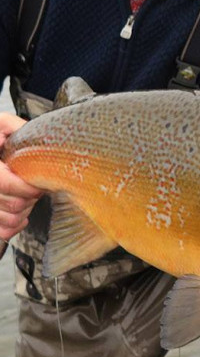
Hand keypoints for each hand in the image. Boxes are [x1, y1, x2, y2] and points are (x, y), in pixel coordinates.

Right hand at [0, 113, 42, 242]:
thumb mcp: (2, 125)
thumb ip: (14, 128)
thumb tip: (35, 137)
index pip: (3, 183)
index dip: (25, 188)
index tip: (39, 185)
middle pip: (10, 203)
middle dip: (30, 198)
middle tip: (36, 189)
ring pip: (6, 219)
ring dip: (24, 212)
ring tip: (29, 200)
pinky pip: (1, 231)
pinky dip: (13, 227)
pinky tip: (21, 216)